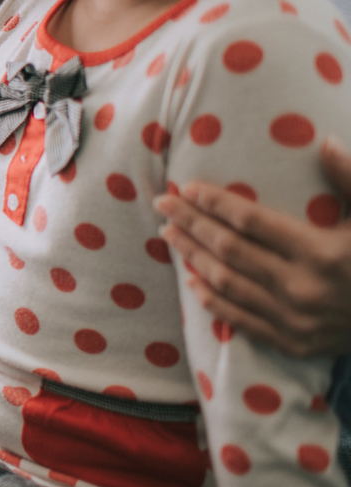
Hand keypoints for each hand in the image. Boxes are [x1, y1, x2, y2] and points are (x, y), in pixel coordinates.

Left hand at [153, 139, 350, 357]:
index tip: (187, 187)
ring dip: (192, 257)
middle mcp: (303, 288)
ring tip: (169, 234)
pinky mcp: (292, 343)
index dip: (214, 202)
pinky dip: (210, 299)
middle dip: (191, 223)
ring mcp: (295, 320)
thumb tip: (324, 142)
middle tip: (162, 203)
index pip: (251, 221)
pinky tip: (191, 279)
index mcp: (323, 252)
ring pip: (226, 283)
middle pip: (228, 250)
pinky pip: (239, 319)